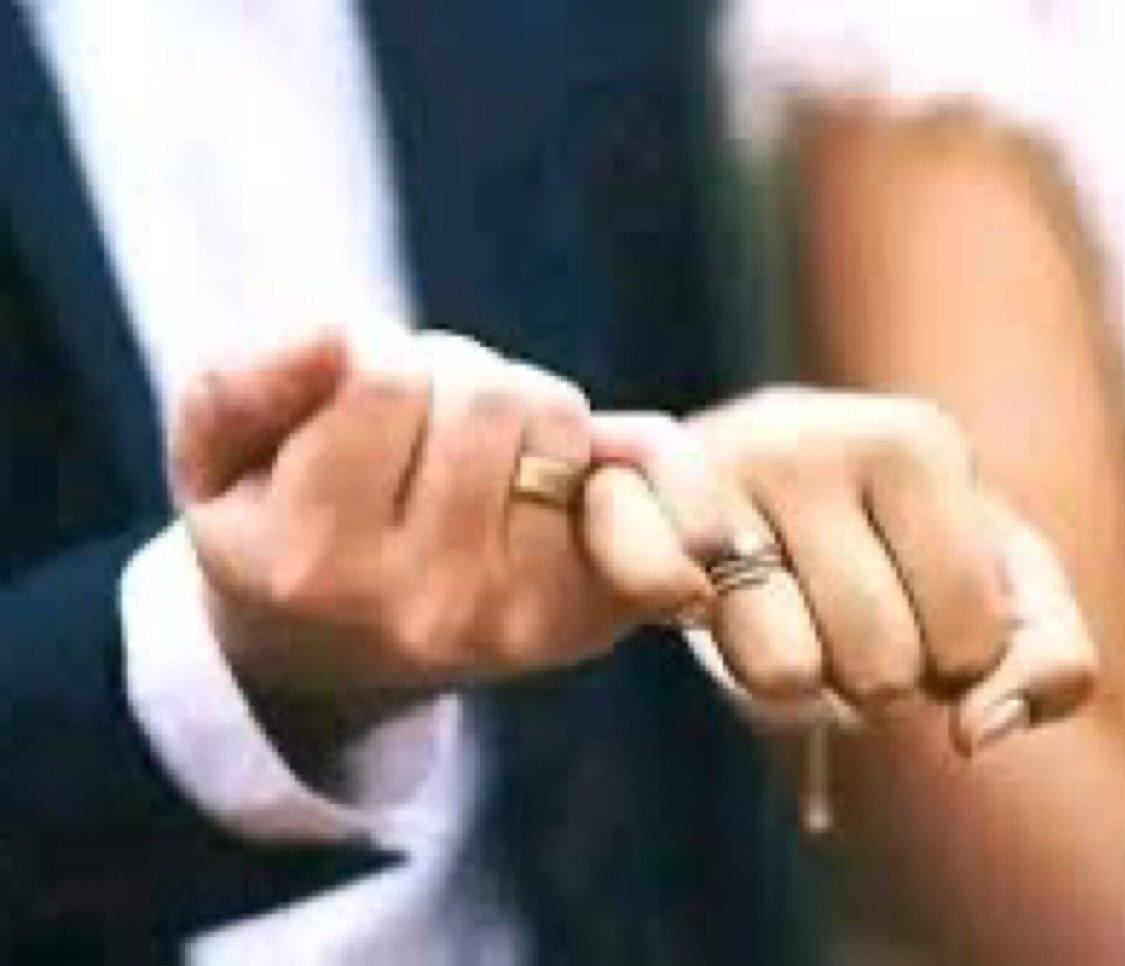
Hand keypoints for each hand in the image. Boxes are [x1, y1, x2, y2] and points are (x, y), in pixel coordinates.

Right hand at [170, 332, 704, 720]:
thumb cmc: (280, 529)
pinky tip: (579, 478)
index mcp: (316, 566)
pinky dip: (634, 452)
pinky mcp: (595, 613)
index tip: (350, 404)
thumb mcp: (214, 457)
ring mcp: (523, 618)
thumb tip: (337, 334)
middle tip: (414, 437)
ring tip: (468, 464)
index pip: (384, 376)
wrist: (337, 652)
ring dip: (516, 413)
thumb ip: (242, 383)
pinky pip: (659, 480)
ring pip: (558, 417)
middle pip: (490, 394)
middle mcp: (428, 607)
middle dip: (449, 384)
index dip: (369, 356)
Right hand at [589, 388, 1095, 751]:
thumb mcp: (999, 587)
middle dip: (867, 676)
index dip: (949, 661)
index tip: (913, 603)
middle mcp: (811, 434)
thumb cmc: (887, 543)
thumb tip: (977, 734)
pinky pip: (656, 592)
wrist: (732, 483)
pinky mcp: (623, 494)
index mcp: (915, 439)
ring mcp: (711, 462)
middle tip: (837, 613)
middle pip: (881, 672)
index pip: (970, 646)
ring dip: (780, 672)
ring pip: (781, 675)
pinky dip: (673, 609)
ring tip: (774, 607)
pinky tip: (689, 588)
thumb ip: (1048, 661)